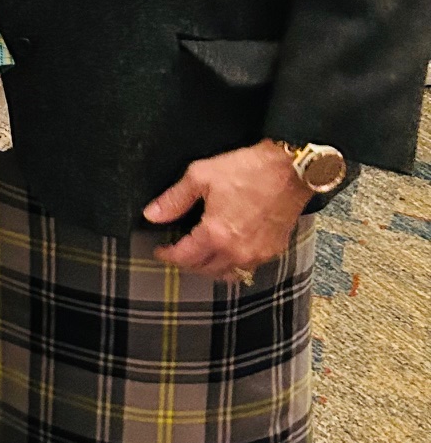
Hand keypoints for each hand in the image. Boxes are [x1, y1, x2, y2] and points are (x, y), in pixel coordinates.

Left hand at [144, 139, 311, 281]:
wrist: (290, 170)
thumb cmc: (248, 169)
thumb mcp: (201, 176)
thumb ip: (175, 199)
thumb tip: (152, 215)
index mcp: (216, 234)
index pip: (184, 257)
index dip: (167, 255)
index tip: (160, 250)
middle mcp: (237, 251)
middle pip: (204, 270)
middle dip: (187, 263)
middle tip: (177, 251)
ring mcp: (258, 254)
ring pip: (227, 273)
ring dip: (210, 267)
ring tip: (200, 254)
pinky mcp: (273, 250)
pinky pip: (248, 267)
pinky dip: (233, 264)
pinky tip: (228, 251)